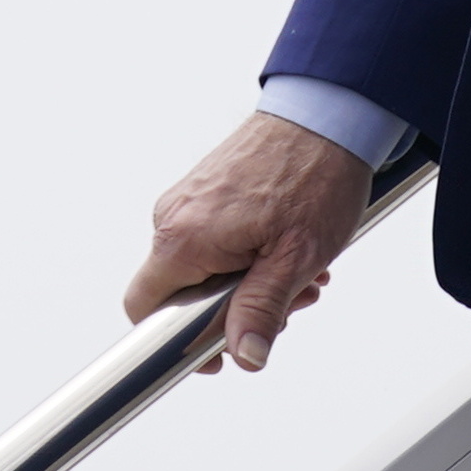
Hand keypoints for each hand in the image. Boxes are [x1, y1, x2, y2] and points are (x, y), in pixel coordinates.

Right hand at [124, 111, 370, 373]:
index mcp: (183, 238)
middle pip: (183, 292)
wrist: (326, 113)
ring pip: (205, 267)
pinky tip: (288, 247)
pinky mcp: (206, 190)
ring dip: (252, 280)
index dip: (177, 339)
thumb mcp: (294, 258)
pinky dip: (250, 252)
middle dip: (237, 307)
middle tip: (289, 301)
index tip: (218, 350)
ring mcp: (188, 200)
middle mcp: (173, 217)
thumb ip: (261, 310)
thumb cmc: (313, 177)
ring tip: (301, 269)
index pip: (144, 308)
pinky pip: (214, 239)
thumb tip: (244, 357)